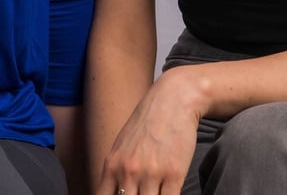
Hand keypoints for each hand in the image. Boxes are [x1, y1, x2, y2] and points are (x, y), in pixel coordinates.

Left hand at [96, 67, 210, 194]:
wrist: (173, 99)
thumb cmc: (148, 121)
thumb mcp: (122, 144)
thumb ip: (116, 170)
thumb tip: (113, 191)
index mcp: (112, 164)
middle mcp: (129, 171)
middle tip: (140, 194)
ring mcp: (151, 173)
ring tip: (154, 192)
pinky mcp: (174, 174)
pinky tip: (168, 193)